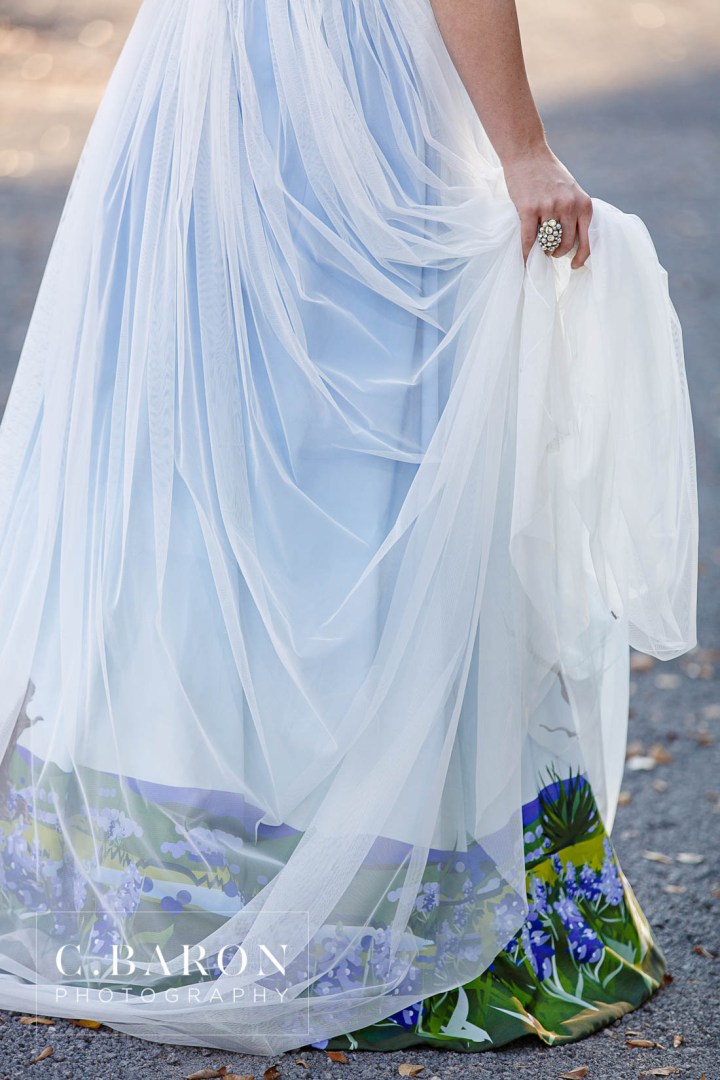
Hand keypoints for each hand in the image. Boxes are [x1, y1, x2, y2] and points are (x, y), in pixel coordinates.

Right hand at [502, 144, 592, 268]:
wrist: (527, 153)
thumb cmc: (548, 173)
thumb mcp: (571, 191)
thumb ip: (574, 211)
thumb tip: (572, 241)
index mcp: (583, 204)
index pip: (587, 239)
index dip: (582, 257)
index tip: (575, 265)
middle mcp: (569, 206)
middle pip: (566, 244)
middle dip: (558, 252)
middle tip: (551, 251)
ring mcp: (549, 208)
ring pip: (548, 243)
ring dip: (544, 250)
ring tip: (540, 248)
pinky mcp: (529, 210)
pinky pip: (529, 240)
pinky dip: (526, 253)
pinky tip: (525, 260)